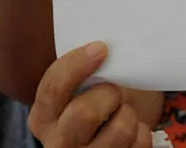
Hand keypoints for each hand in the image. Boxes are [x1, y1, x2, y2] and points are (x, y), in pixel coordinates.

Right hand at [29, 42, 154, 147]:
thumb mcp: (80, 93)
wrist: (112, 139)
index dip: (77, 65)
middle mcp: (58, 143)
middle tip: (115, 92)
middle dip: (109, 93)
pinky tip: (132, 131)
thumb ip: (83, 74)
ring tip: (123, 113)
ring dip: (129, 113)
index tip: (101, 49)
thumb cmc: (96, 106)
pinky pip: (139, 143)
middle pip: (85, 113)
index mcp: (43, 117)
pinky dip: (142, 131)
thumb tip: (103, 46)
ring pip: (120, 129)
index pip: (53, 88)